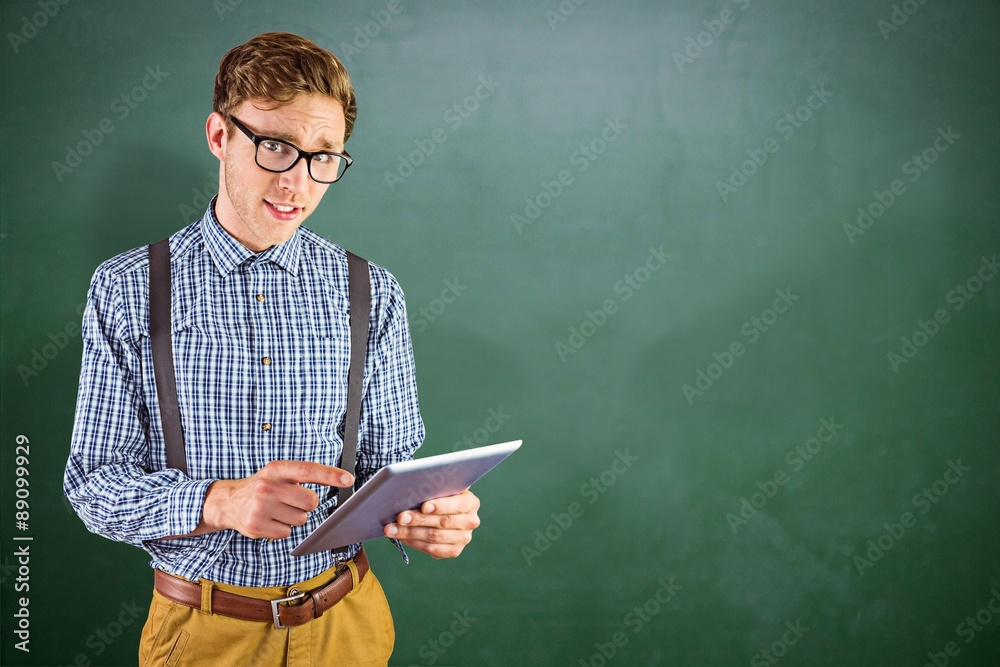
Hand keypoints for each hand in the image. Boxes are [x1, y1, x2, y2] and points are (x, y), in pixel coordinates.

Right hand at [195, 461, 353, 539]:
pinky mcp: (256, 525)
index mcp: (276, 469)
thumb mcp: (278, 473)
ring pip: (300, 519)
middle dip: (307, 504)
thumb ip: (303, 475)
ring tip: (278, 510)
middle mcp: (268, 486)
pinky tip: (270, 520)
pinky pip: (286, 532)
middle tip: (293, 500)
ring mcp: (261, 507)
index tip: (348, 479)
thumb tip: (340, 480)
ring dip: (294, 517)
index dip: (330, 475)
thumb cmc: (263, 486)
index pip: (308, 470)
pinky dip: (282, 529)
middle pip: (310, 501)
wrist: (228, 502)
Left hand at [384, 489, 480, 558]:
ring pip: (434, 537)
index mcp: (471, 502)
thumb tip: (414, 486)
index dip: (440, 506)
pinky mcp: (454, 551)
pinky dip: (414, 542)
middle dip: (418, 519)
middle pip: (442, 522)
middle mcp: (470, 521)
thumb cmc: (439, 495)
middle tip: (400, 517)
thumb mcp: (441, 488)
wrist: (444, 512)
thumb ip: (434, 487)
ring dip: (410, 533)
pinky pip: (432, 549)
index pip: (457, 504)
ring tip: (391, 529)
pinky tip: (400, 537)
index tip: (423, 506)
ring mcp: (463, 538)